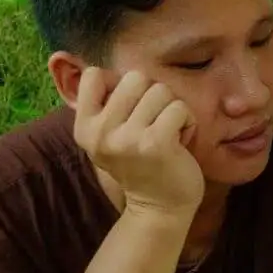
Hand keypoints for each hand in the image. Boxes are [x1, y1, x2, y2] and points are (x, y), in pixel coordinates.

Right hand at [73, 68, 203, 215]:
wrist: (159, 208)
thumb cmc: (141, 163)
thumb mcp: (110, 135)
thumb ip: (105, 103)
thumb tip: (96, 64)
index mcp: (84, 128)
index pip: (93, 75)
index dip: (119, 85)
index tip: (130, 111)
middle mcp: (100, 133)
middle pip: (135, 77)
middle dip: (153, 96)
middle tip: (154, 125)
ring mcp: (127, 139)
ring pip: (161, 90)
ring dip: (172, 110)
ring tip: (167, 135)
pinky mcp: (155, 144)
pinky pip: (179, 108)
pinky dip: (188, 123)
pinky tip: (180, 144)